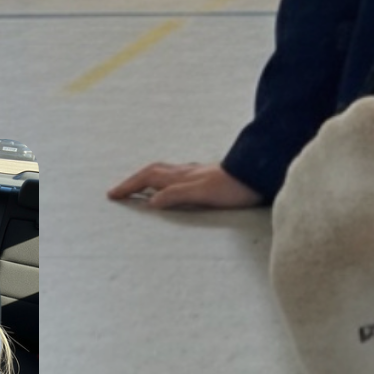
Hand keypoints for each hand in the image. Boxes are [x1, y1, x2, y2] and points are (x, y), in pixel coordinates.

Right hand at [108, 162, 263, 209]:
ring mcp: (199, 173)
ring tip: (139, 186)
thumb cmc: (234, 187)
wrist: (260, 174)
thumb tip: (150, 201)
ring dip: (149, 178)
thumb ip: (177, 195)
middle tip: (119, 191)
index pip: (148, 178)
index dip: (129, 186)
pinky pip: (179, 176)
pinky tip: (174, 184)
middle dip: (134, 181)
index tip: (112, 194)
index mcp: (182, 176)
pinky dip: (167, 180)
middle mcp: (187, 172)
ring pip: (166, 172)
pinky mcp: (210, 177)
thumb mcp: (203, 193)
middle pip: (153, 172)